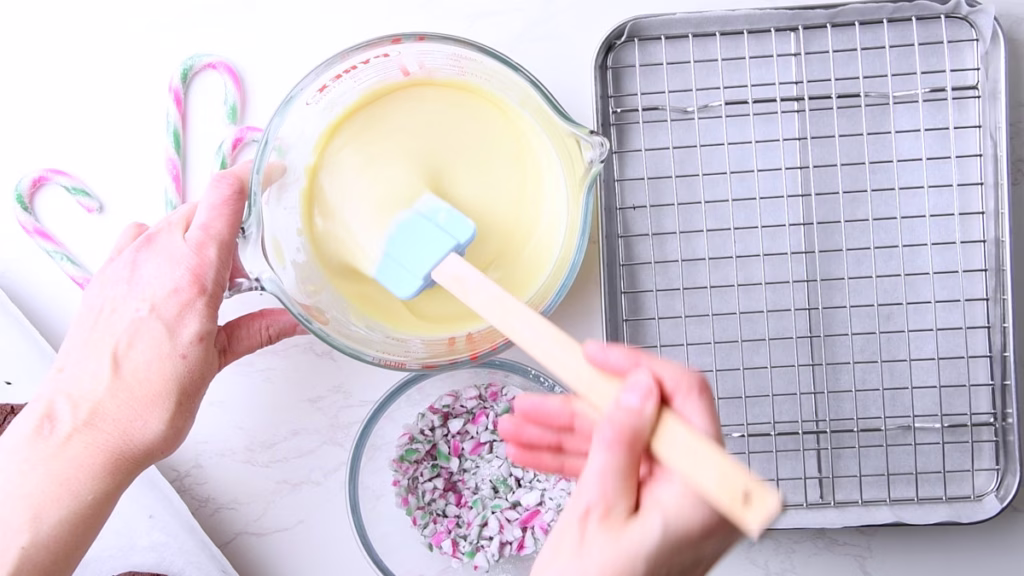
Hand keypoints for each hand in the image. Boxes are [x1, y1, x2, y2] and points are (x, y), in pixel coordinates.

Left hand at [0, 162, 303, 574]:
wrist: (83, 430)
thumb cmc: (144, 405)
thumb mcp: (213, 363)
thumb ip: (257, 329)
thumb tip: (293, 319)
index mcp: (192, 273)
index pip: (225, 195)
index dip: (254, 175)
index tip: (273, 172)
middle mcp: (154, 258)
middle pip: (201, 207)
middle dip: (232, 218)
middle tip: (256, 247)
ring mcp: (123, 265)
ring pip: (171, 224)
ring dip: (198, 235)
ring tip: (217, 270)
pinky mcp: (103, 279)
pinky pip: (138, 241)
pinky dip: (163, 247)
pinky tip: (173, 278)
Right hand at [498, 342, 738, 575]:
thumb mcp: (596, 510)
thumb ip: (620, 440)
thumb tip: (638, 385)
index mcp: (704, 493)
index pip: (686, 399)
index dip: (635, 368)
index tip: (594, 355)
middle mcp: (700, 496)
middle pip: (645, 421)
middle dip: (582, 409)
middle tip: (536, 398)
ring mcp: (676, 506)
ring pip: (622, 445)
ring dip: (567, 434)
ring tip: (519, 427)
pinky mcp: (653, 514)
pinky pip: (616, 472)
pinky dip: (575, 462)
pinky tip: (534, 450)